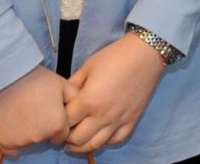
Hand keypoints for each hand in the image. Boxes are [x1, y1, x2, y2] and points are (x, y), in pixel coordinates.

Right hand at [0, 65, 76, 154]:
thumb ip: (76, 100)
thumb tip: (83, 108)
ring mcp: (22, 142)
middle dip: (45, 128)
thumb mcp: (63, 85)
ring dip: (29, 133)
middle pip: (46, 138)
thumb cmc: (37, 79)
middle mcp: (41, 137)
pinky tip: (14, 125)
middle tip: (37, 110)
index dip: (58, 124)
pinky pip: (12, 150)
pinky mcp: (5, 142)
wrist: (8, 77)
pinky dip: (14, 141)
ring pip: (30, 142)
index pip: (62, 135)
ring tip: (24, 113)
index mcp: (57, 126)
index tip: (51, 114)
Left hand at [64, 32, 168, 152]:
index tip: (54, 120)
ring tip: (75, 142)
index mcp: (88, 101)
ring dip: (82, 146)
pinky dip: (105, 142)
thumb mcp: (88, 66)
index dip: (57, 121)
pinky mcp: (132, 121)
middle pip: (77, 139)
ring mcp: (118, 121)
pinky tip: (99, 136)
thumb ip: (73, 84)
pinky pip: (116, 140)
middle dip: (65, 139)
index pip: (65, 121)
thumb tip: (64, 97)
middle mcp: (102, 116)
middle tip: (61, 134)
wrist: (144, 54)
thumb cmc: (114, 56)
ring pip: (95, 145)